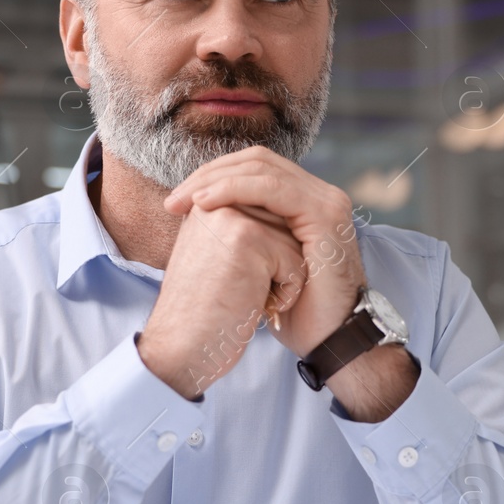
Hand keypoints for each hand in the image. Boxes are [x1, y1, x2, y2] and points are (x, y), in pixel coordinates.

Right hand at [137, 203, 305, 398]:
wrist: (181, 348)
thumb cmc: (203, 312)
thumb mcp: (216, 257)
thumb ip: (241, 230)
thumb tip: (285, 220)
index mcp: (208, 203)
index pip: (269, 219)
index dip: (265, 260)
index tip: (233, 284)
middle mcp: (217, 202)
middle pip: (285, 229)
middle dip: (274, 268)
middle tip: (236, 291)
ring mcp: (233, 217)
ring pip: (294, 245)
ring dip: (281, 281)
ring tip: (243, 297)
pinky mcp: (250, 238)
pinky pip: (296, 263)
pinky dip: (286, 294)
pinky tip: (253, 305)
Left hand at [163, 147, 363, 356]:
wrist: (330, 343)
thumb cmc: (295, 312)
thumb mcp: (263, 264)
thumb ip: (246, 232)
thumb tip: (200, 212)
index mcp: (307, 200)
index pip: (255, 168)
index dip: (213, 175)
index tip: (176, 202)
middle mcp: (321, 194)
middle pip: (257, 160)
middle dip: (209, 174)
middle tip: (173, 201)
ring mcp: (327, 202)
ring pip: (262, 168)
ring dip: (215, 180)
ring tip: (182, 201)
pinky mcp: (325, 215)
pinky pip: (272, 188)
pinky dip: (234, 190)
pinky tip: (205, 203)